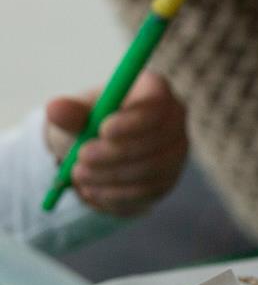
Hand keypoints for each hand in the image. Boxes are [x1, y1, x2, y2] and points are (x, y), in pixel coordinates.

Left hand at [44, 71, 189, 218]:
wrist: (91, 153)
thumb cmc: (86, 124)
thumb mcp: (73, 116)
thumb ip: (69, 114)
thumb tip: (56, 108)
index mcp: (153, 92)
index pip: (159, 100)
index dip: (136, 118)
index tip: (104, 130)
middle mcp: (174, 120)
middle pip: (159, 138)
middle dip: (118, 152)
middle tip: (82, 157)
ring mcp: (175, 151)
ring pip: (153, 167)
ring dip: (112, 174)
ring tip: (79, 174)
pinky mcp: (168, 179)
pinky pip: (148, 190)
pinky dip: (117, 193)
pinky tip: (93, 189)